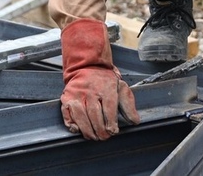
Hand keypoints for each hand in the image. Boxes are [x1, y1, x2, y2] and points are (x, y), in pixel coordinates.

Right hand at [60, 19, 139, 139]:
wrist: (87, 65)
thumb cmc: (106, 80)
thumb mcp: (121, 88)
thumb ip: (128, 105)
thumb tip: (135, 121)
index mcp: (106, 88)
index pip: (109, 108)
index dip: (111, 122)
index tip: (113, 131)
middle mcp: (91, 91)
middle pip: (95, 114)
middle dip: (100, 129)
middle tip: (104, 137)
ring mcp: (77, 94)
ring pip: (81, 116)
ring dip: (87, 130)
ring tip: (93, 137)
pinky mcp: (66, 97)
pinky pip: (67, 113)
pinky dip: (71, 123)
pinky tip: (77, 129)